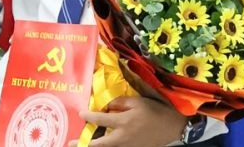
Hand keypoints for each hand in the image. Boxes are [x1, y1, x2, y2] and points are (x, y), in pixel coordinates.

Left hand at [67, 96, 186, 146]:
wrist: (173, 128)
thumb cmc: (155, 111)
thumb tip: (105, 106)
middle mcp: (123, 137)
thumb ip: (119, 103)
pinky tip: (97, 145)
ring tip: (79, 146)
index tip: (80, 114)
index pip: (100, 120)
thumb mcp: (137, 102)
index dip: (89, 117)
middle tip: (70, 143)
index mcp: (124, 122)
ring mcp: (128, 146)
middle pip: (99, 144)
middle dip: (84, 143)